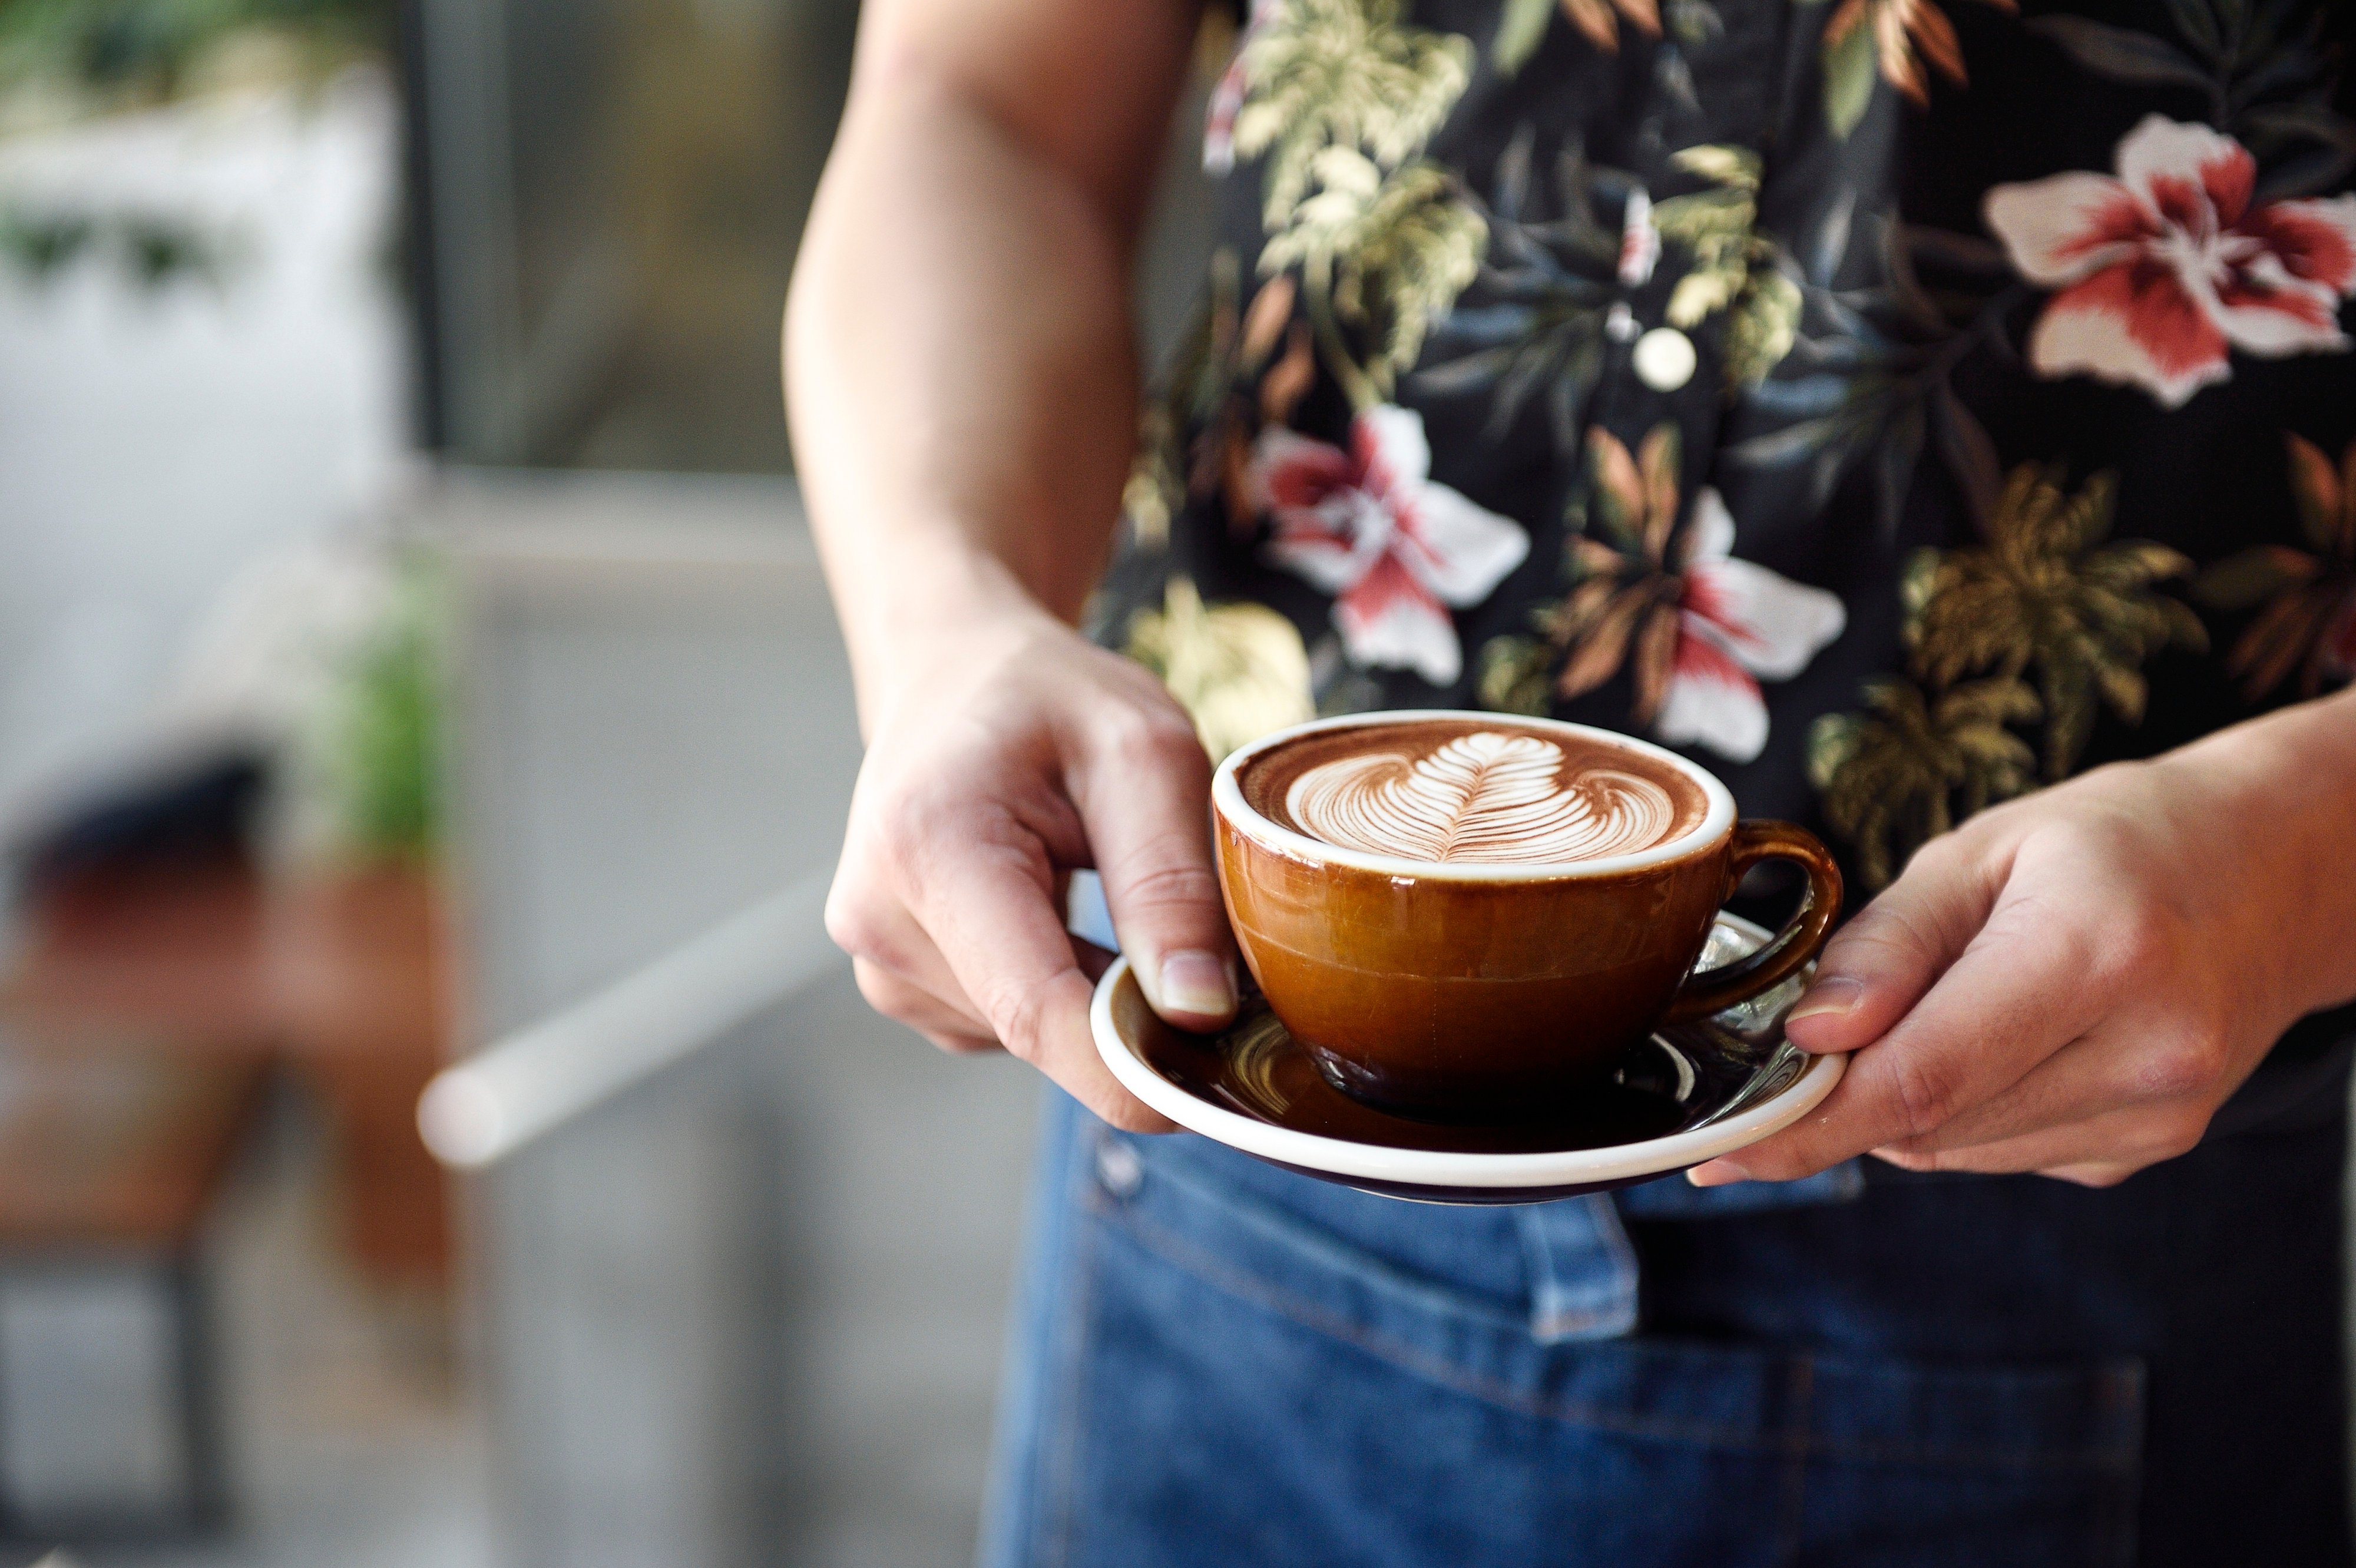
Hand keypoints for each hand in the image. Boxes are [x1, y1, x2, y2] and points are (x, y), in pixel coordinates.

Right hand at [824, 604, 1236, 1130]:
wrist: (955, 675)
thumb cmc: (1050, 700)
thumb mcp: (1142, 750)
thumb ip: (1169, 878)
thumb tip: (1197, 1010)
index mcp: (928, 847)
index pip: (1035, 1009)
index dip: (1128, 1069)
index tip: (1211, 1089)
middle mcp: (879, 918)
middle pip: (1037, 1027)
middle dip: (1127, 1015)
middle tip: (1194, 941)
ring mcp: (879, 959)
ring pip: (1027, 1034)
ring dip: (1092, 991)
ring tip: (1100, 888)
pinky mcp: (898, 981)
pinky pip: (1006, 1023)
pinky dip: (1059, 986)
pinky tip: (1059, 911)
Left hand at [1692, 697, 2355, 1187]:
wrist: (2267, 874)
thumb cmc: (2110, 844)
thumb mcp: (1980, 850)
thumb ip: (1886, 945)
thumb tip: (1810, 1036)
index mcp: (2096, 955)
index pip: (1919, 1081)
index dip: (1804, 1126)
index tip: (1718, 1148)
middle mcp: (2144, 1053)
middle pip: (1928, 1123)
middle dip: (1847, 1093)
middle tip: (1828, 1029)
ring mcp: (2158, 1116)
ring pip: (1956, 1151)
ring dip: (1907, 1101)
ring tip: (1946, 1005)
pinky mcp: (2149, 1148)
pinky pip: (2003, 1153)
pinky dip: (1966, 1110)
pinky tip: (2003, 1038)